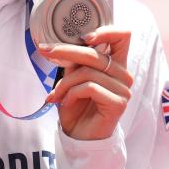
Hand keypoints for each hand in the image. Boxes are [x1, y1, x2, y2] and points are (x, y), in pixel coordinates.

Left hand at [38, 26, 133, 140]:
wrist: (80, 138)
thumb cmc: (77, 107)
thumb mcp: (73, 79)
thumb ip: (74, 62)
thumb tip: (61, 46)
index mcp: (115, 64)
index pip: (123, 36)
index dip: (105, 30)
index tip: (84, 37)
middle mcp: (123, 75)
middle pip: (95, 53)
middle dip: (65, 51)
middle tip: (44, 50)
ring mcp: (123, 90)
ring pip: (87, 72)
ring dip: (64, 83)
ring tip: (55, 95)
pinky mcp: (118, 103)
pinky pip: (90, 87)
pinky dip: (71, 93)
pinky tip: (66, 103)